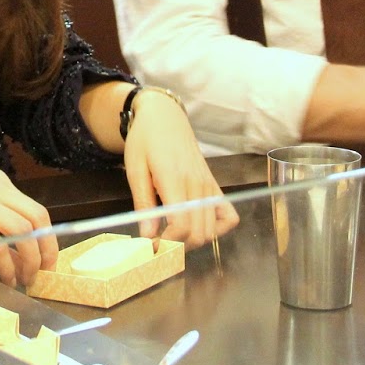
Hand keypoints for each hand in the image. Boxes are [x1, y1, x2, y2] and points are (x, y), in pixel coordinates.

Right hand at [0, 170, 56, 285]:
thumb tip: (23, 251)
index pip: (36, 210)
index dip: (48, 239)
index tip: (48, 261)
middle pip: (36, 218)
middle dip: (45, 250)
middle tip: (42, 274)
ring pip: (21, 231)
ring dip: (28, 261)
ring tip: (24, 279)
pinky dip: (6, 265)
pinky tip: (5, 278)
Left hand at [122, 90, 239, 247]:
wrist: (164, 117)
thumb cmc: (145, 140)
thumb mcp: (135, 169)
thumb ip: (143, 204)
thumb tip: (147, 236)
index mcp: (174, 179)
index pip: (181, 225)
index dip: (166, 243)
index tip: (150, 246)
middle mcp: (197, 185)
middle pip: (198, 233)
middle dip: (177, 247)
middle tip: (158, 244)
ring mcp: (209, 185)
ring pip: (211, 230)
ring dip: (192, 241)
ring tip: (172, 236)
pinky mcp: (215, 185)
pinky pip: (228, 216)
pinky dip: (217, 229)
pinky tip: (197, 225)